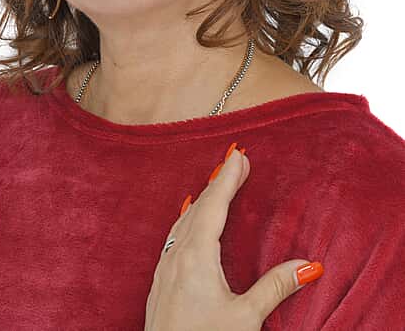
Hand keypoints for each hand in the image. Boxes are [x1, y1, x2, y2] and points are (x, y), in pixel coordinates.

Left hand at [144, 143, 322, 330]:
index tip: (238, 156)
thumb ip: (275, 288)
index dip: (228, 178)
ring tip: (217, 183)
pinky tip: (190, 218)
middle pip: (200, 206)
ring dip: (204, 198)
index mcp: (196, 257)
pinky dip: (189, 216)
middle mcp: (177, 255)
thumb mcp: (244, 318)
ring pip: (185, 218)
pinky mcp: (161, 278)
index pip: (215, 205)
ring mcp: (165, 266)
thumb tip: (308, 265)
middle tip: (235, 162)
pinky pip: (176, 234)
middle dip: (219, 181)